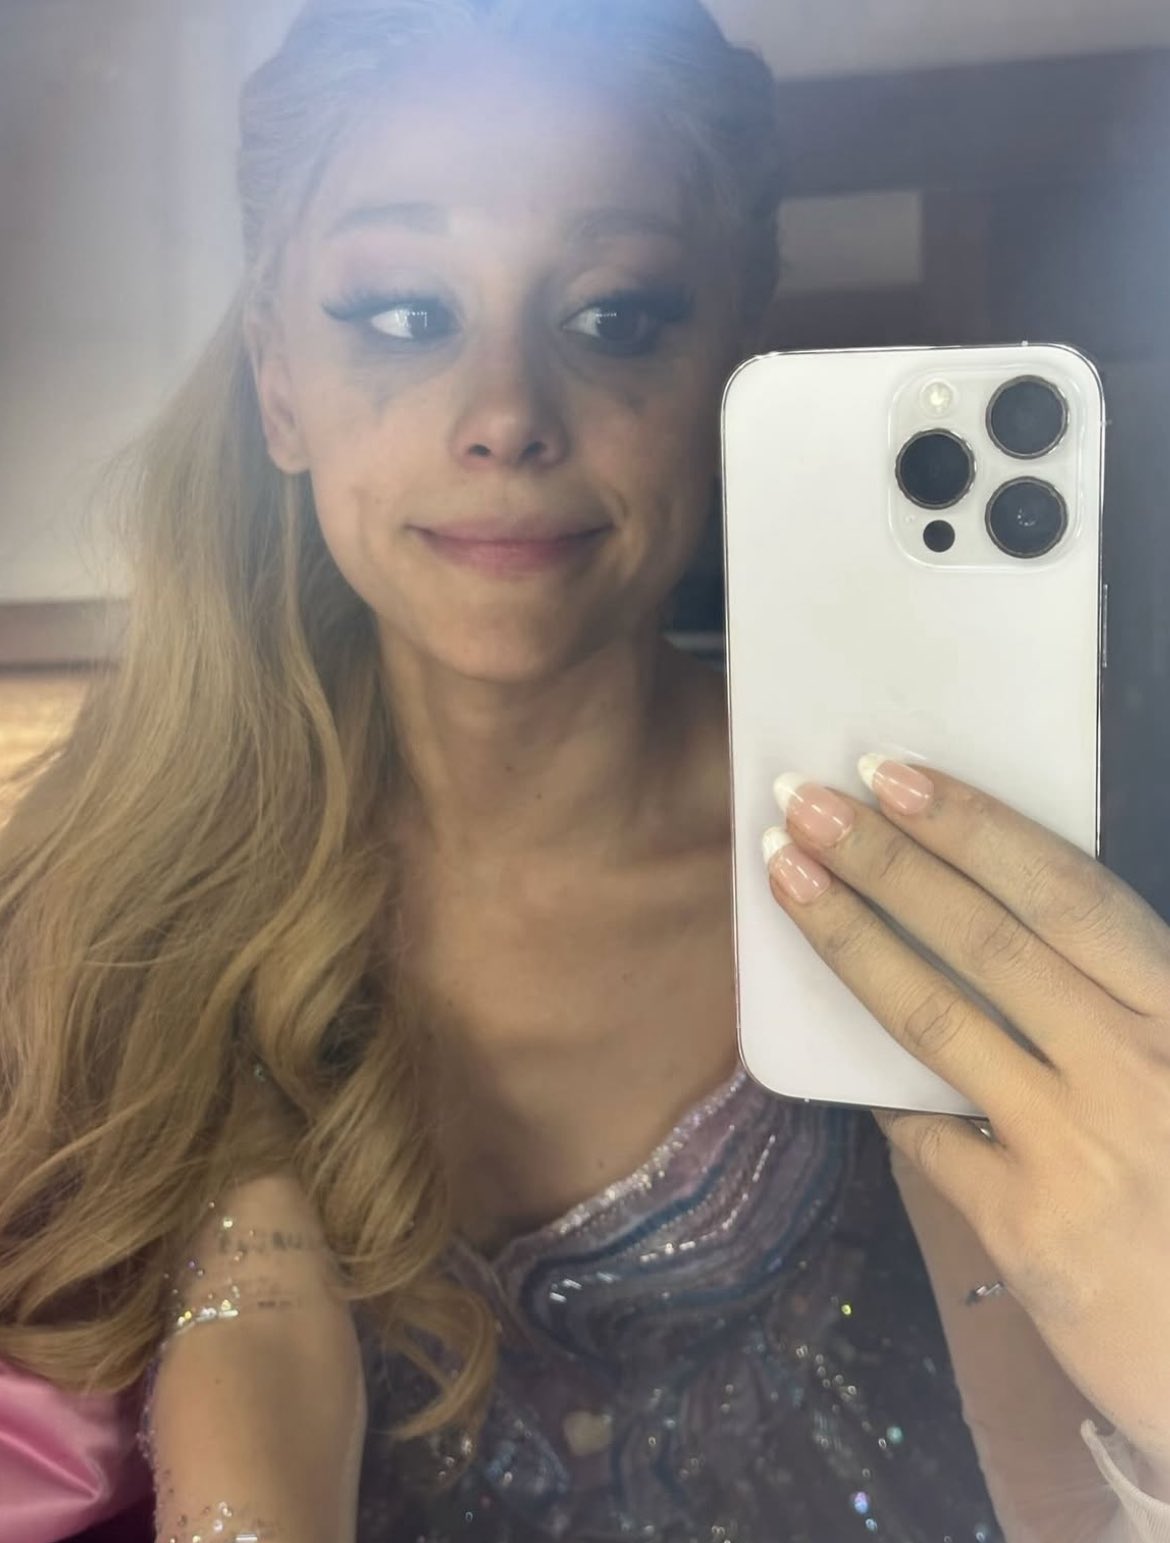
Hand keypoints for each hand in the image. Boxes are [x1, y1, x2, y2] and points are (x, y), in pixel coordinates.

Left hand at [762, 757, 1169, 1476]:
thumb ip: (1130, 1000)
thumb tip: (1022, 918)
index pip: (1065, 893)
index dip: (972, 827)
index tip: (889, 774)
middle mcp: (1137, 1066)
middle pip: (985, 939)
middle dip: (883, 860)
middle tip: (800, 800)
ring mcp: (1077, 1149)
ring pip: (937, 1017)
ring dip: (851, 938)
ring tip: (787, 878)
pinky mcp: (1028, 1227)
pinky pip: (928, 1134)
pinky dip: (880, 1088)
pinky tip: (835, 1050)